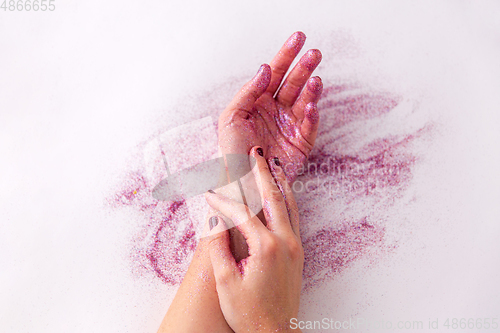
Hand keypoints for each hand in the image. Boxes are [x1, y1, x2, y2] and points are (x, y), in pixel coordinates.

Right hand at [205, 147, 303, 331]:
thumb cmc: (249, 313)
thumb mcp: (226, 282)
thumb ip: (219, 247)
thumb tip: (214, 219)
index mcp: (266, 247)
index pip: (242, 213)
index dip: (223, 201)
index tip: (209, 190)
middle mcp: (285, 242)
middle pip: (273, 198)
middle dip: (262, 173)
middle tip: (255, 152)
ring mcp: (295, 246)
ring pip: (290, 205)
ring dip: (279, 182)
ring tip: (273, 163)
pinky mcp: (298, 252)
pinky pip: (294, 217)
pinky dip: (288, 199)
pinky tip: (283, 193)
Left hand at [218, 31, 321, 182]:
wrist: (241, 183)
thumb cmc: (231, 152)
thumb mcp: (230, 117)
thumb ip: (248, 92)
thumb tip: (265, 69)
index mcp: (258, 102)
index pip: (275, 73)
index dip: (286, 55)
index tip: (299, 38)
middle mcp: (276, 110)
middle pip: (293, 83)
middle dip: (303, 67)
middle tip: (314, 54)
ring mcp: (289, 126)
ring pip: (304, 101)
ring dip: (311, 89)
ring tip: (316, 80)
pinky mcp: (300, 144)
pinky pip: (309, 126)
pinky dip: (311, 115)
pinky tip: (310, 106)